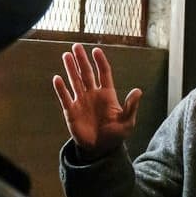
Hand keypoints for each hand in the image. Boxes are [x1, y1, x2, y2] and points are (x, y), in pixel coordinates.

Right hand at [52, 43, 142, 159]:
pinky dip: (61, 89)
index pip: (103, 73)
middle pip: (86, 73)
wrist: (101, 149)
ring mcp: (81, 101)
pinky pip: (65, 97)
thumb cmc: (115, 135)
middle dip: (81, 60)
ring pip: (75, 81)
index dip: (100, 61)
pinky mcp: (71, 111)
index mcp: (107, 94)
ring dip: (70, 69)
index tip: (96, 50)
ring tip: (66, 55)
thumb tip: (138, 91)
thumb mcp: (127, 122)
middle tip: (76, 46)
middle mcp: (93, 94)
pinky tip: (57, 78)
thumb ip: (131, 106)